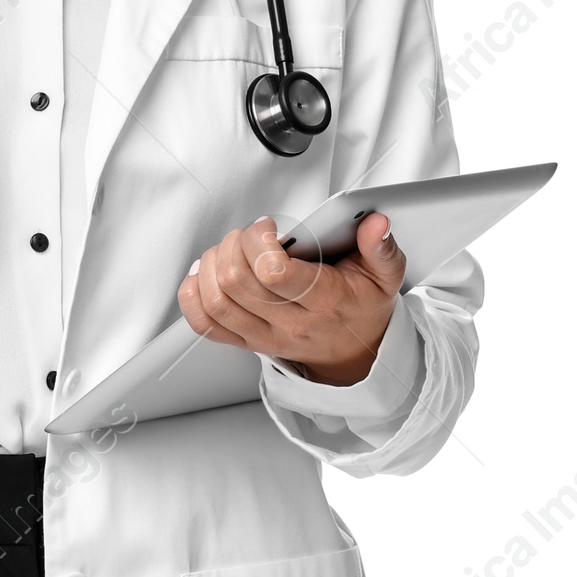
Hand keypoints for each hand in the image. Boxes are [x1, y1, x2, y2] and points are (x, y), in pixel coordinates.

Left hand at [177, 212, 405, 385]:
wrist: (355, 353)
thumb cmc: (362, 309)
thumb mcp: (384, 275)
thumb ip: (381, 247)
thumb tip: (376, 224)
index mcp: (323, 302)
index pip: (274, 274)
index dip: (259, 242)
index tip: (270, 228)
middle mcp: (289, 323)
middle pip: (236, 281)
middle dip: (235, 244)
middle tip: (250, 235)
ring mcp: (263, 335)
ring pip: (217, 300)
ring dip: (213, 264)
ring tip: (230, 249)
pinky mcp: (245, 341)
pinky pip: (205, 324)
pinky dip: (193, 295)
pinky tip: (205, 274)